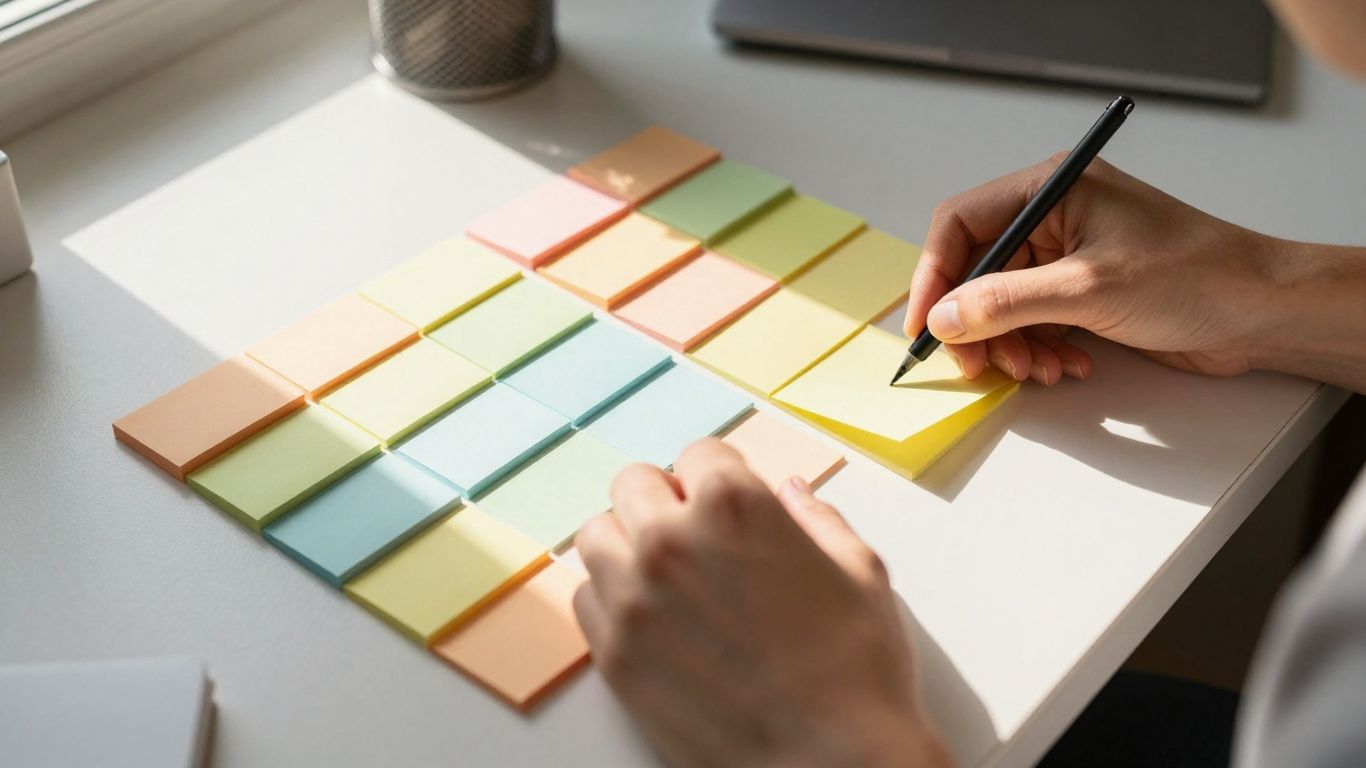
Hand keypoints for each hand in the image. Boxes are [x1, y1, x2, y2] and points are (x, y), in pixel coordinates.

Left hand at [574, 439, 952, 767]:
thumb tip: (790, 493)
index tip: (726, 503)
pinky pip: (586, 599)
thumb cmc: (857, 672)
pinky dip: (611, 600)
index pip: (698, 453)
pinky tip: (653, 620)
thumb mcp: (861, 572)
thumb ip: (816, 519)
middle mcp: (671, 540)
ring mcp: (633, 597)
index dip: (718, 478)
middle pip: (633, 483)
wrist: (833, 765)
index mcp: (734, 504)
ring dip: (627, 545)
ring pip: (597, 536)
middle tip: (693, 536)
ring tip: (665, 577)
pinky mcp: (614, 653)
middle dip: (664, 501)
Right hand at [904, 154, 1283, 383]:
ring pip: (1002, 305)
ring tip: (1037, 369)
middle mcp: (1054, 217)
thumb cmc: (1196, 276)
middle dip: (974, 323)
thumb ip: (1007, 302)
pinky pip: (1033, 322)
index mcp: (1052, 190)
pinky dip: (1038, 349)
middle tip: (977, 365)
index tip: (924, 324)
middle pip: (977, 270)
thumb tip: (945, 317)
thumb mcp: (1089, 289)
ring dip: (1009, 344)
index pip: (962, 224)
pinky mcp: (1083, 292)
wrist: (1262, 311)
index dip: (933, 275)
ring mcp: (1068, 257)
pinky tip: (1066, 365)